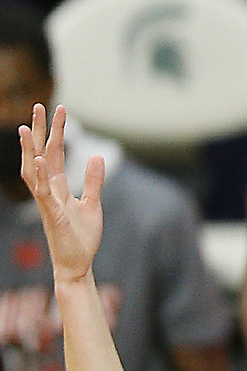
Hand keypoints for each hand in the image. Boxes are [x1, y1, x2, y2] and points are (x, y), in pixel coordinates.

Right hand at [18, 105, 103, 281]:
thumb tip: (96, 156)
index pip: (54, 153)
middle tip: (39, 105)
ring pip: (34, 171)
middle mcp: (49, 191)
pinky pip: (42, 193)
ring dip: (29, 150)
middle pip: (40, 155)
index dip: (56, 132)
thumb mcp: (92, 204)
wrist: (78, 264)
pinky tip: (37, 160)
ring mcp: (47, 202)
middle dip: (39, 132)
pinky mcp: (52, 215)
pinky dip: (40, 176)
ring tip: (25, 128)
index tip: (58, 109)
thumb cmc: (82, 236)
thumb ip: (93, 181)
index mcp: (58, 187)